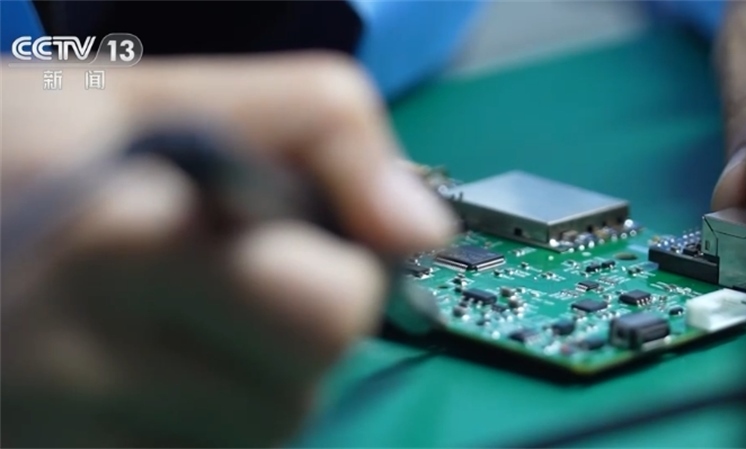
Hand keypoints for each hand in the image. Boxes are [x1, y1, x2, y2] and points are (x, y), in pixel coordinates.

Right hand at [1, 54, 454, 446]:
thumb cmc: (12, 154)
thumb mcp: (152, 95)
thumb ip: (315, 128)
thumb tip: (422, 230)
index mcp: (138, 226)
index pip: (332, 303)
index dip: (342, 270)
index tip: (301, 243)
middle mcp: (95, 339)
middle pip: (303, 387)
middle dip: (299, 336)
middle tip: (239, 289)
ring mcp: (65, 421)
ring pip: (257, 435)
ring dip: (248, 384)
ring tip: (176, 326)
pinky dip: (189, 428)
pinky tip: (138, 377)